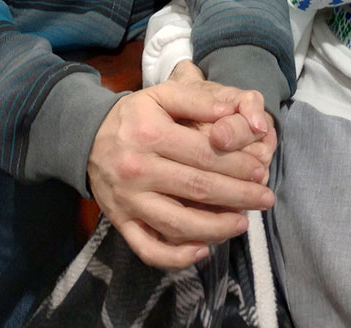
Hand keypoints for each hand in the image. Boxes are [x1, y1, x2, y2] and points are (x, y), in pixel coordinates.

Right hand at [87, 74, 274, 268]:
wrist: (85, 138)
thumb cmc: (133, 116)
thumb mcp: (161, 95)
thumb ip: (196, 99)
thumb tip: (231, 111)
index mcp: (151, 135)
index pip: (204, 154)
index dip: (237, 164)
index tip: (260, 170)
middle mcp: (139, 170)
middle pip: (197, 189)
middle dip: (238, 196)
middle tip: (265, 198)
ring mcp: (129, 201)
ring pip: (178, 224)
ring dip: (216, 228)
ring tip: (243, 224)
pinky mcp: (121, 223)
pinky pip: (149, 248)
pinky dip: (176, 256)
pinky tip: (202, 249)